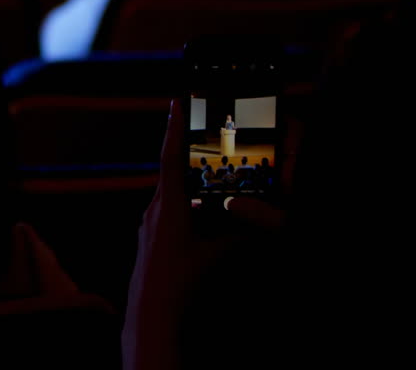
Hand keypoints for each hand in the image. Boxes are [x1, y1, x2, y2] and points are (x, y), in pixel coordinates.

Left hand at [122, 100, 221, 369]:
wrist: (150, 313)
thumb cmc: (181, 284)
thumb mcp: (217, 257)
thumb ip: (240, 236)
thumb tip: (267, 221)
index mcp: (169, 207)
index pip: (172, 158)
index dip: (175, 128)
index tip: (175, 102)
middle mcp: (155, 210)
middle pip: (172, 173)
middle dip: (187, 153)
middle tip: (202, 133)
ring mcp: (148, 224)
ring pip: (170, 194)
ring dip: (187, 183)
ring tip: (208, 175)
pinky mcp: (149, 238)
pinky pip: (167, 212)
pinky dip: (183, 205)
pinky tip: (199, 214)